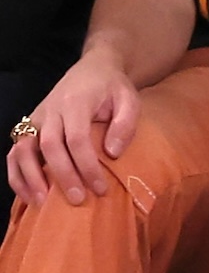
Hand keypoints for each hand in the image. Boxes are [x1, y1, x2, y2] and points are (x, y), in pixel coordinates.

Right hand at [7, 46, 139, 206]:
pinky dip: (17, 175)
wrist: (94, 68)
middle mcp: (50, 110)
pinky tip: (29, 196)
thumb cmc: (112, 88)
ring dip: (30, 178)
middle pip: (49, 146)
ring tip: (44, 204)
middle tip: (78, 200)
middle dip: (62, 176)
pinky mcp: (29, 126)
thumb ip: (125, 124)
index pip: (76, 138)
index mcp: (75, 102)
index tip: (100, 188)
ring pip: (23, 149)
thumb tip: (112, 154)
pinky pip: (15, 152)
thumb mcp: (129, 99)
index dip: (87, 165)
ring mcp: (36, 118)